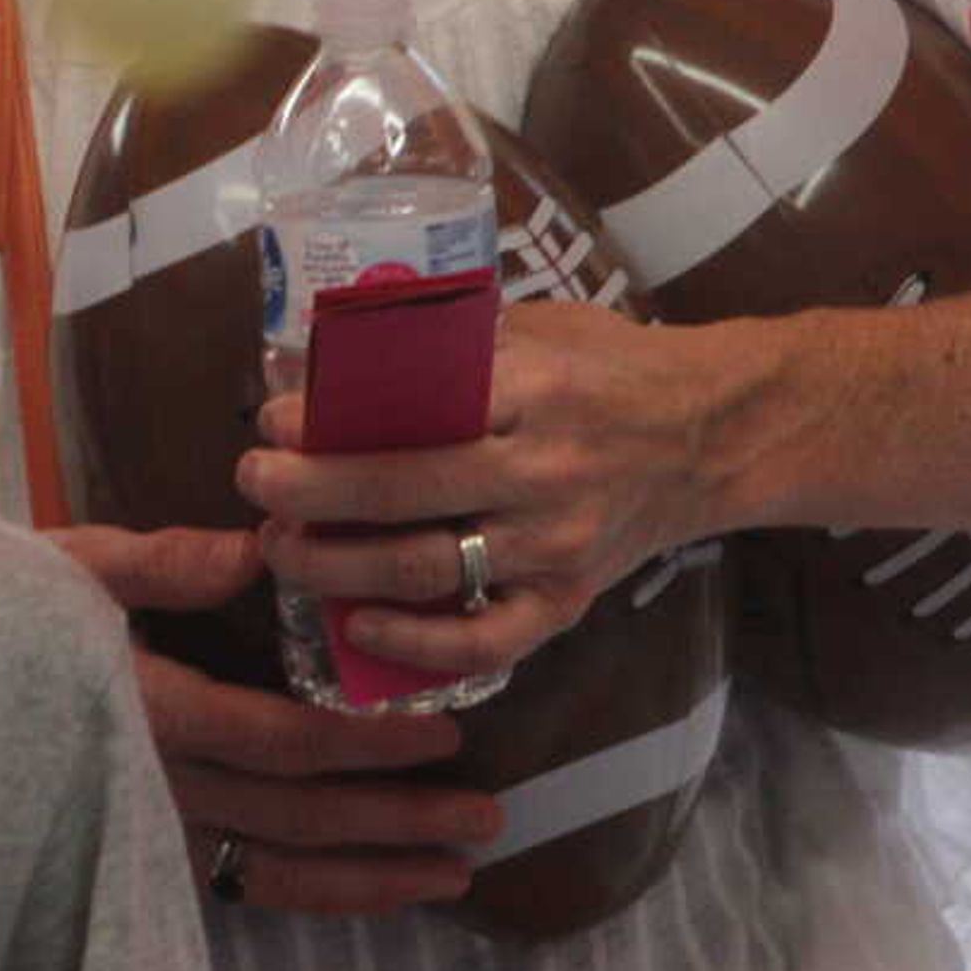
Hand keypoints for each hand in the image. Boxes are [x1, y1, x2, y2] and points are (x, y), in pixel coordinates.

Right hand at [48, 525, 501, 915]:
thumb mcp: (67, 568)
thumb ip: (165, 563)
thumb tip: (266, 546)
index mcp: (147, 711)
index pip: (281, 741)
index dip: (368, 745)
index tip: (444, 734)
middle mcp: (153, 786)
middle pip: (298, 817)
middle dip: (398, 822)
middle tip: (487, 819)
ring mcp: (144, 832)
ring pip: (275, 870)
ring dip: (371, 876)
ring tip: (453, 876)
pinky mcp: (135, 855)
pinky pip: (236, 888)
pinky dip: (308, 895)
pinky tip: (367, 892)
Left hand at [238, 301, 733, 680]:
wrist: (718, 434)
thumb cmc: (607, 368)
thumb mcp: (534, 328)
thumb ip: (446, 345)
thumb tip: (328, 354)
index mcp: (534, 390)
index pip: (414, 409)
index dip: (328, 422)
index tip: (270, 421)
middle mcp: (545, 471)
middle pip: (404, 492)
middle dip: (308, 493)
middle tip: (253, 483)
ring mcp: (558, 545)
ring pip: (428, 568)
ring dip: (336, 566)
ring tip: (280, 548)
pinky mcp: (570, 600)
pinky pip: (485, 640)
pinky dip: (416, 643)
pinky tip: (357, 625)